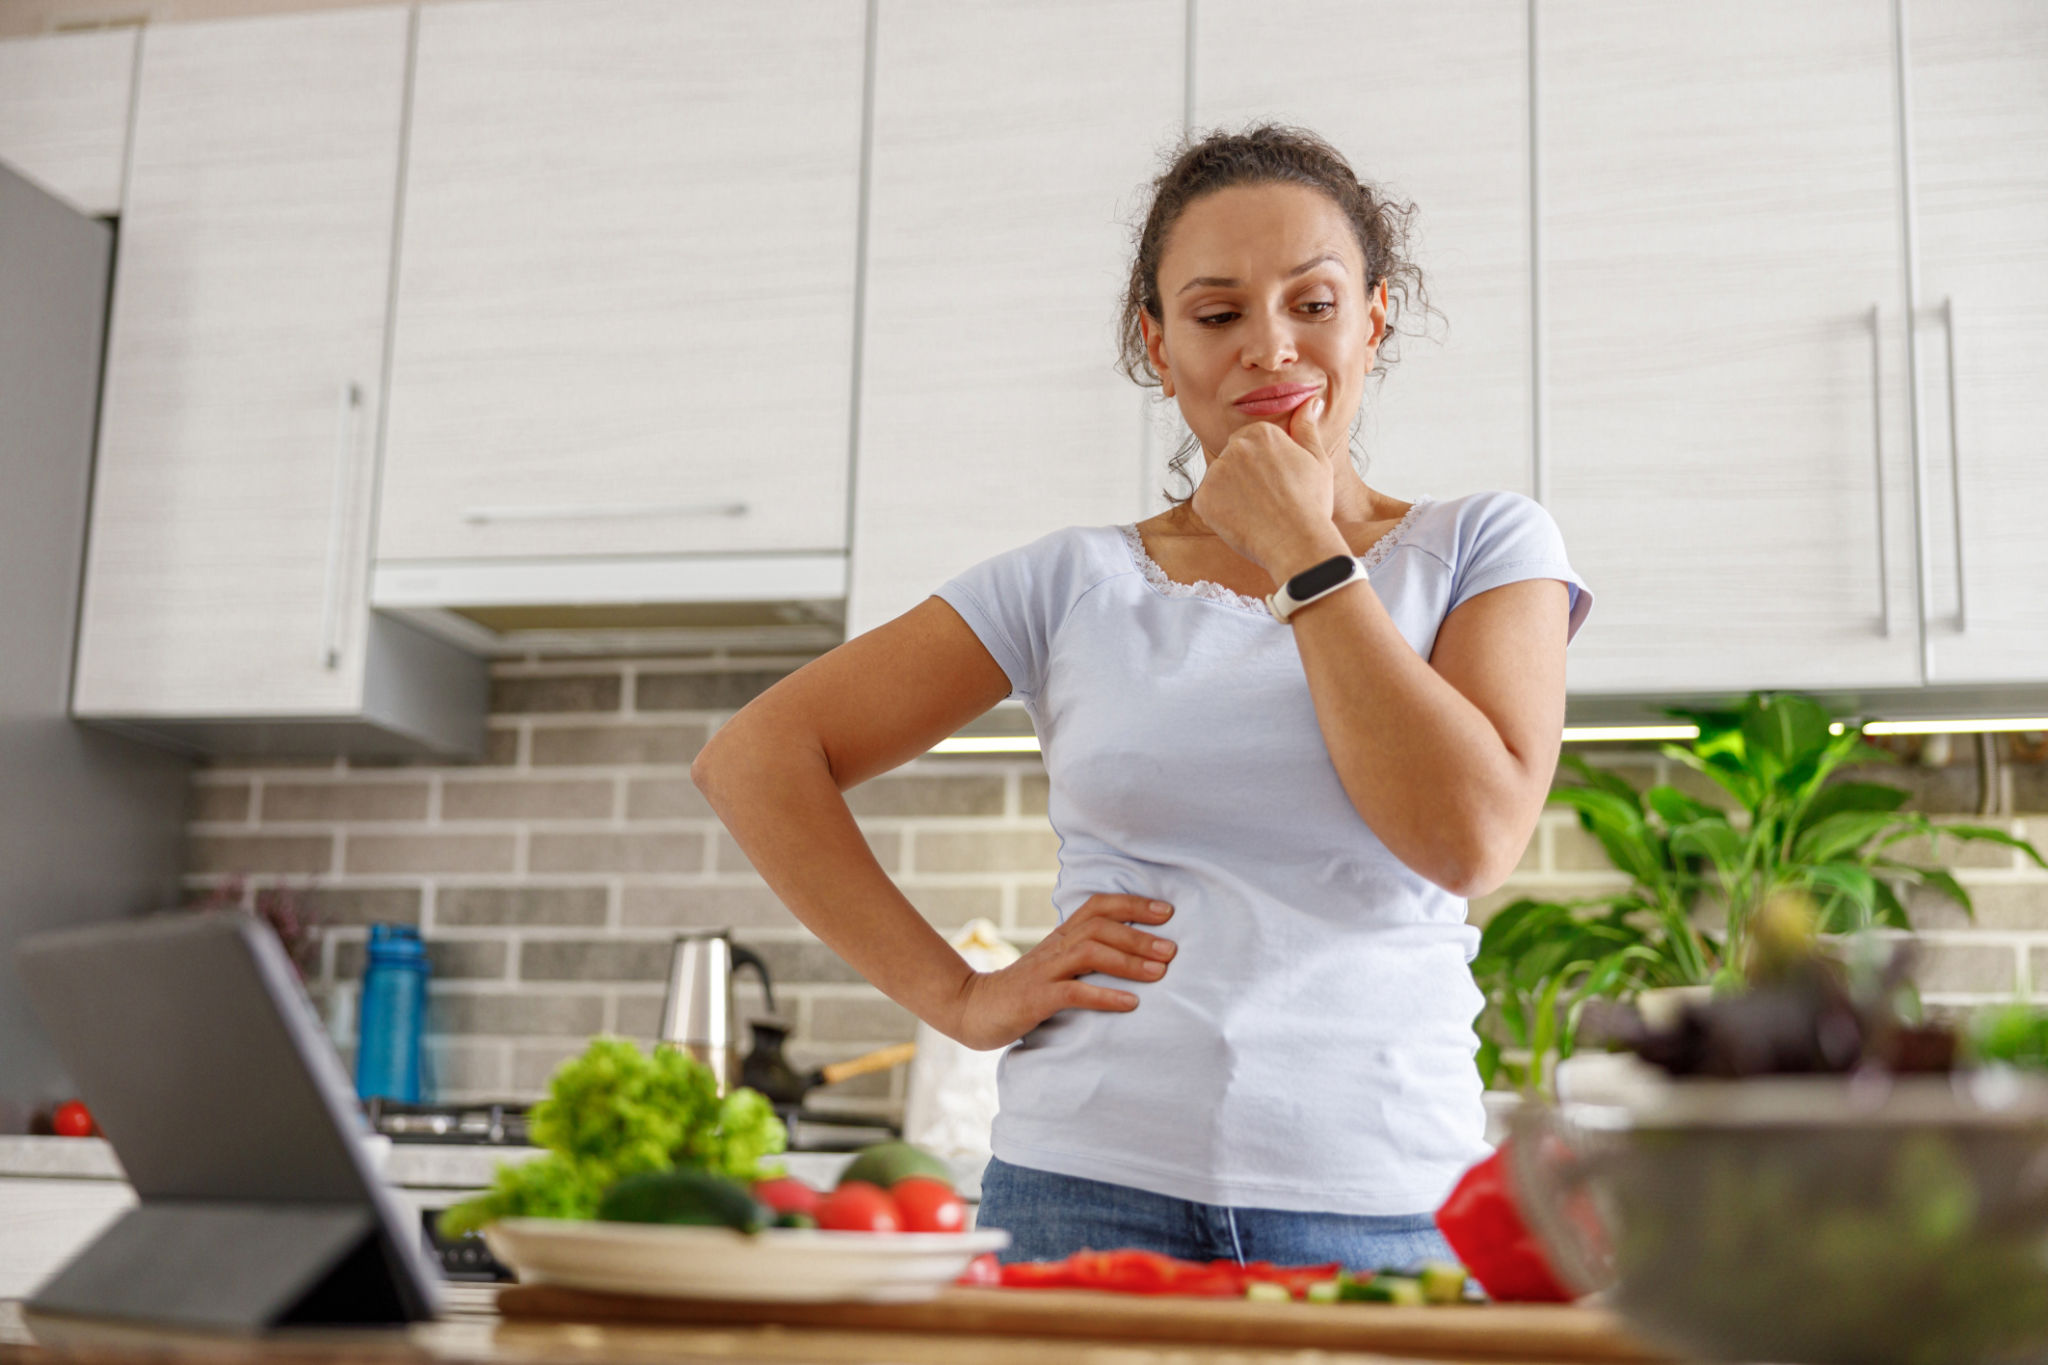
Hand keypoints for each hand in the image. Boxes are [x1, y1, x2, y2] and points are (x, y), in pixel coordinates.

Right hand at [945, 895, 1176, 1050]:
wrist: (973, 1008)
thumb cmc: (1024, 990)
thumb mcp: (1056, 965)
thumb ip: (1086, 955)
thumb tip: (1133, 952)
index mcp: (1062, 936)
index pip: (1099, 906)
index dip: (1134, 905)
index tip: (1167, 913)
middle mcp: (1055, 947)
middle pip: (1101, 927)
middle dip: (1140, 936)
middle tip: (1173, 950)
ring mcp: (1044, 971)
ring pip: (1090, 953)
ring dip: (1129, 961)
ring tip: (1160, 973)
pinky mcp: (1035, 998)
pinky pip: (1073, 992)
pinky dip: (1105, 996)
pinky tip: (1131, 1003)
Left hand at [1190, 397, 1345, 574]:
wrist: (1298, 542)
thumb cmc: (1312, 504)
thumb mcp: (1317, 460)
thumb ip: (1307, 428)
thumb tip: (1311, 402)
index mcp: (1260, 432)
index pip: (1251, 445)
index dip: (1265, 469)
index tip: (1279, 485)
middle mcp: (1234, 446)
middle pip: (1232, 462)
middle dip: (1245, 479)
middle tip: (1269, 501)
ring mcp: (1216, 472)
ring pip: (1220, 484)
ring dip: (1232, 497)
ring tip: (1258, 514)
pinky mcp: (1202, 499)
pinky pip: (1208, 505)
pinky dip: (1220, 516)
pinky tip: (1244, 523)